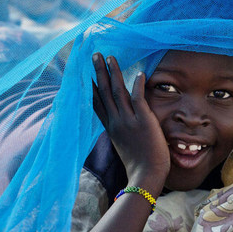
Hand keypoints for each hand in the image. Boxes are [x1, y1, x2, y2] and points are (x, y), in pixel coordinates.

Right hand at [92, 53, 168, 191]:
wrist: (146, 175)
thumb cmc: (139, 164)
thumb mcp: (124, 146)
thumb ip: (122, 132)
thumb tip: (122, 124)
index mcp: (110, 128)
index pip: (97, 103)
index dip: (91, 86)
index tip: (86, 73)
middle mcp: (116, 122)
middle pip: (103, 92)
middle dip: (98, 72)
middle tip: (95, 55)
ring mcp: (128, 121)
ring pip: (117, 91)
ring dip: (113, 73)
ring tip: (110, 57)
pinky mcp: (143, 121)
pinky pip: (138, 98)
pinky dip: (137, 85)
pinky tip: (139, 72)